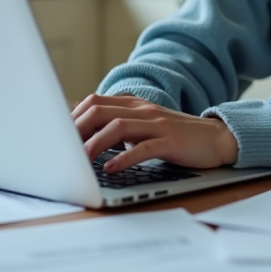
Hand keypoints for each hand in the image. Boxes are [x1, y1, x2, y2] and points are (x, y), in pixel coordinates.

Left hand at [72, 93, 238, 172]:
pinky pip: (144, 147)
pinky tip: (110, 169)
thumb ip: (118, 127)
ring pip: (118, 127)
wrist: (216, 138)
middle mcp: (143, 109)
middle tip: (60, 150)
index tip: (54, 136)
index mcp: (133, 104)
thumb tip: (82, 134)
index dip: (71, 116)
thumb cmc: (175, 136)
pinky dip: (124, 158)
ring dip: (94, 144)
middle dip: (76, 129)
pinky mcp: (171, 141)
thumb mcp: (143, 127)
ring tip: (79, 160)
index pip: (94, 102)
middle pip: (100, 111)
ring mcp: (157, 124)